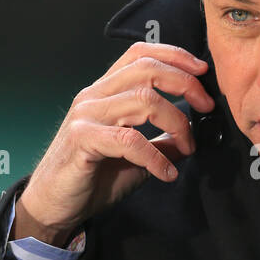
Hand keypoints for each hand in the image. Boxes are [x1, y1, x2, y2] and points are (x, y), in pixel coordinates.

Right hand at [14, 41, 215, 242]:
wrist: (54, 205)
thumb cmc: (92, 178)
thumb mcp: (136, 157)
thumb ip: (162, 142)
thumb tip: (192, 137)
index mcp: (105, 91)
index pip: (140, 54)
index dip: (174, 55)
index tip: (202, 71)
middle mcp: (94, 96)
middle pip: (147, 69)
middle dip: (185, 83)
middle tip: (206, 106)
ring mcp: (86, 115)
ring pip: (143, 99)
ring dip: (177, 122)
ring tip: (187, 147)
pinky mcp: (82, 139)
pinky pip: (129, 140)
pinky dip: (155, 157)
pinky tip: (166, 173)